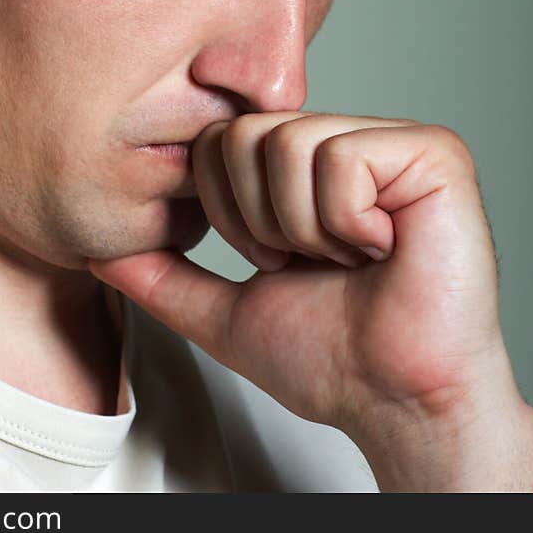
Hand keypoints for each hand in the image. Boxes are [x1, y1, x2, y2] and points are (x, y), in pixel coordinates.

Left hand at [88, 112, 532, 490]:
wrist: (395, 400)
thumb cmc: (328, 358)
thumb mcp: (224, 311)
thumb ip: (163, 275)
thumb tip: (99, 250)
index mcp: (306, 168)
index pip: (222, 138)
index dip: (228, 210)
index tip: (273, 259)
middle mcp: (348, 140)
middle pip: (247, 132)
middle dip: (259, 219)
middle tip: (308, 259)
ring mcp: (393, 141)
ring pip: (289, 143)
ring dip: (302, 228)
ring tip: (348, 255)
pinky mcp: (434, 153)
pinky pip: (342, 159)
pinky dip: (346, 223)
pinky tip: (384, 247)